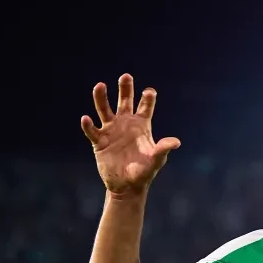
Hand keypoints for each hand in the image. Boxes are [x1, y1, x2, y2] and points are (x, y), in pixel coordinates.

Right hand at [81, 74, 179, 195]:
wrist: (128, 186)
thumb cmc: (144, 172)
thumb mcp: (156, 160)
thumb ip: (163, 149)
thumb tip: (176, 142)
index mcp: (141, 126)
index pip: (145, 107)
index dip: (147, 99)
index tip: (149, 91)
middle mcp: (126, 124)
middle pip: (124, 101)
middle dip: (125, 89)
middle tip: (126, 76)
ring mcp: (111, 131)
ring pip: (104, 110)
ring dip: (101, 98)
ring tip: (100, 85)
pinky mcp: (99, 142)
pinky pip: (92, 131)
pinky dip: (88, 125)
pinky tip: (86, 119)